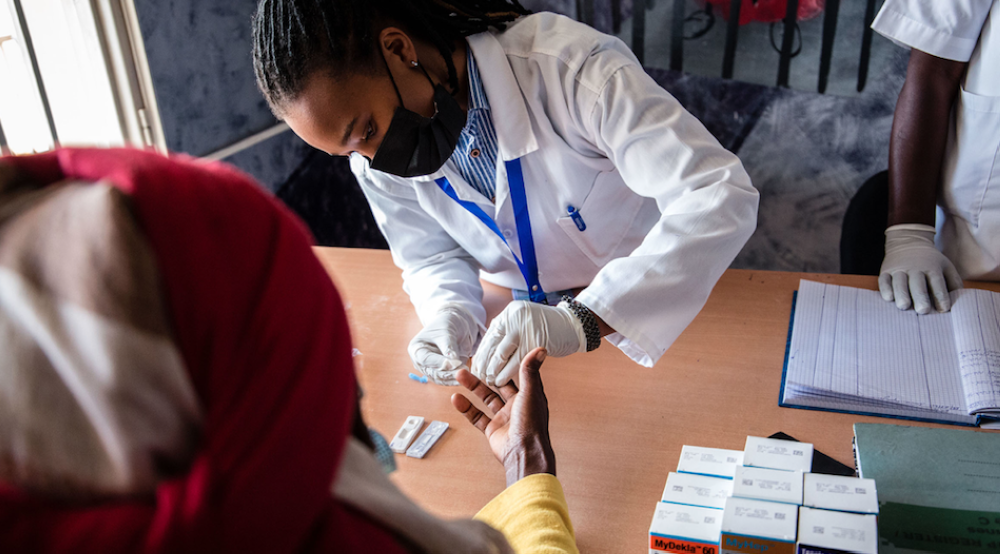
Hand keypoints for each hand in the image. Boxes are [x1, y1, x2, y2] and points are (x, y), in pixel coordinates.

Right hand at [407, 306, 478, 384]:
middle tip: (463, 371)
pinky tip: (468, 377)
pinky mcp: (442, 373)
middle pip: (432, 372)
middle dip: (449, 373)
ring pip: (441, 379)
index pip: (426, 359)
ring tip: (467, 373)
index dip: (439, 362)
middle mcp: (421, 362)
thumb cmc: (447, 324)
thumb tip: (453, 363)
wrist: (454, 325)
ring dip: (454, 378)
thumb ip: (449, 347)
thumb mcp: (447, 331)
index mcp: (416, 349)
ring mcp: (431, 369)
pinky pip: (448, 380)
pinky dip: (457, 379)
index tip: (454, 363)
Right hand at [452, 348, 554, 486]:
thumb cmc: (532, 424)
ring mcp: (504, 418)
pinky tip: (456, 399)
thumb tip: (540, 348)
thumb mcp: (530, 392)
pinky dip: (467, 408)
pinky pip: (477, 416)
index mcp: (527, 396)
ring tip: (459, 375)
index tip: (492, 354)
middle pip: (497, 386)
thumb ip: (530, 370)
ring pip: (485, 399)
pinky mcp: (493, 430)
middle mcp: (516, 406)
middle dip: (484, 375)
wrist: (524, 453)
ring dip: (472, 388)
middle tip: (471, 363)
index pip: (514, 376)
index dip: (503, 365)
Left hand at [472, 301, 583, 386]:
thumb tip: (490, 348)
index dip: (482, 352)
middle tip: (478, 375)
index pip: (490, 336)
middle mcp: (514, 318)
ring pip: (501, 354)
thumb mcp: (525, 323)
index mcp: (510, 312)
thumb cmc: (548, 328)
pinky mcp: (535, 342)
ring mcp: (524, 329)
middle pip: (493, 344)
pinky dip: (506, 373)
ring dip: (493, 369)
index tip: (476, 364)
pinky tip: (500, 381)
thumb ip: (509, 332)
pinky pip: (516, 361)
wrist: (572, 326)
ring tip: (488, 380)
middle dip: (484, 362)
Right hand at [879, 224, 962, 313]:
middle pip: (917, 283)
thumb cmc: (930, 261)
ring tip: (904, 306)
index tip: (944, 309)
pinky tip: (889, 298)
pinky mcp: (885, 271)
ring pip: (899, 282)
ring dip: (901, 294)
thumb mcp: (945, 267)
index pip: (937, 283)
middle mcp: (915, 268)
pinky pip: (883, 281)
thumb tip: (959, 302)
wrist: (908, 242)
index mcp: (932, 267)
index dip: (941, 296)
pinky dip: (885, 289)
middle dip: (920, 297)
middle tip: (923, 310)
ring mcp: (899, 269)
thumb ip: (953, 283)